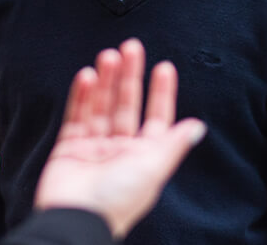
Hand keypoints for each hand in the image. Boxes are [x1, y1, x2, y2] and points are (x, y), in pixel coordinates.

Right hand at [33, 39, 205, 238]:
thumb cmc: (118, 199)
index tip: (164, 67)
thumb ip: (173, 145)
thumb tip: (198, 127)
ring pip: (102, 106)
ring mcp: (94, 148)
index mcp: (144, 156)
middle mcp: (120, 150)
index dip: (161, 93)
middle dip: (130, 77)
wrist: (76, 220)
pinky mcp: (68, 148)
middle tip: (132, 47)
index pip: (156, 118)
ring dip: (106, 81)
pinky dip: (82, 96)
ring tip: (109, 56)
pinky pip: (76, 116)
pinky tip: (88, 76)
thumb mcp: (152, 169)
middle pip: (127, 106)